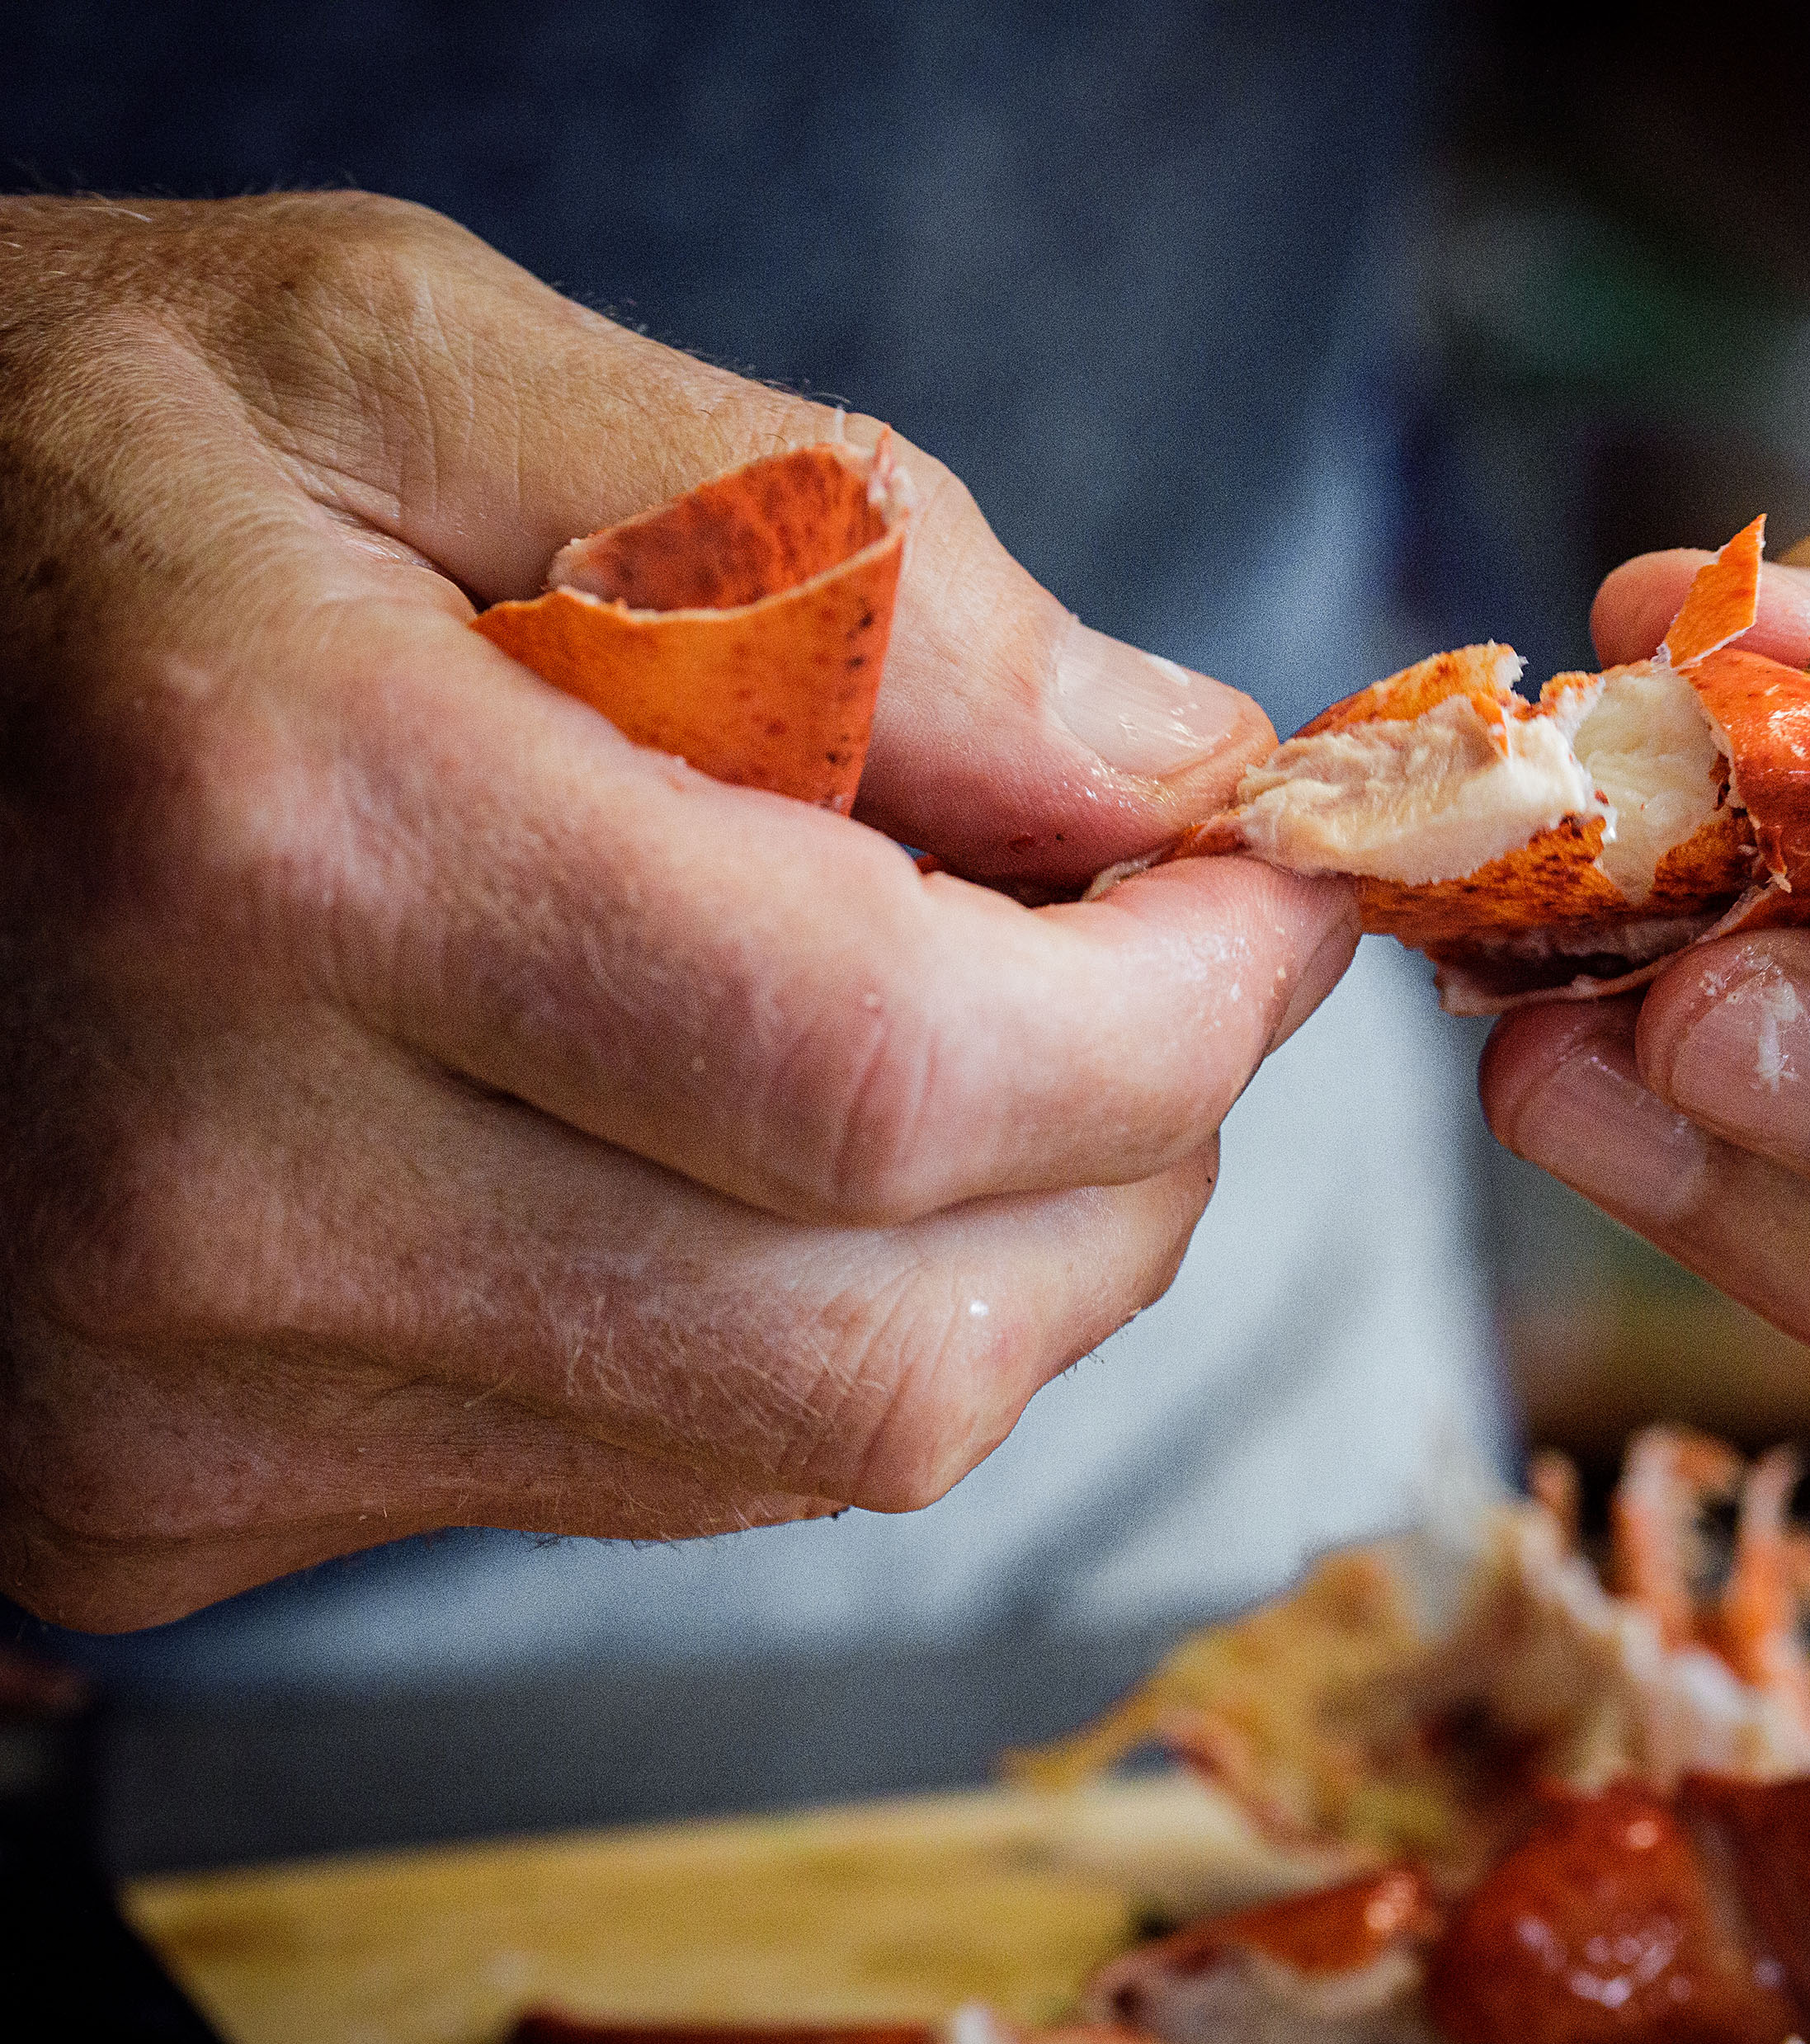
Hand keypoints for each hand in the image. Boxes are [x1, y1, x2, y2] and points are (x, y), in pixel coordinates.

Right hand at [0, 193, 1353, 1625]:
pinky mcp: (155, 1499)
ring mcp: (164, 1392)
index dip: (1179, 1014)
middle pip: (895, 1340)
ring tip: (962, 1031)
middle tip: (1157, 974)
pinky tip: (745, 1142)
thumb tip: (1161, 762)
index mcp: (277, 837)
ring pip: (810, 1447)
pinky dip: (805, 1320)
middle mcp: (202, 1185)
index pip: (900, 1070)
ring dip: (1000, 1256)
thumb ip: (836, 546)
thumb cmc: (47, 471)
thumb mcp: (410, 354)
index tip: (1264, 903)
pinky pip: (655, 1477)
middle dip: (1135, 1162)